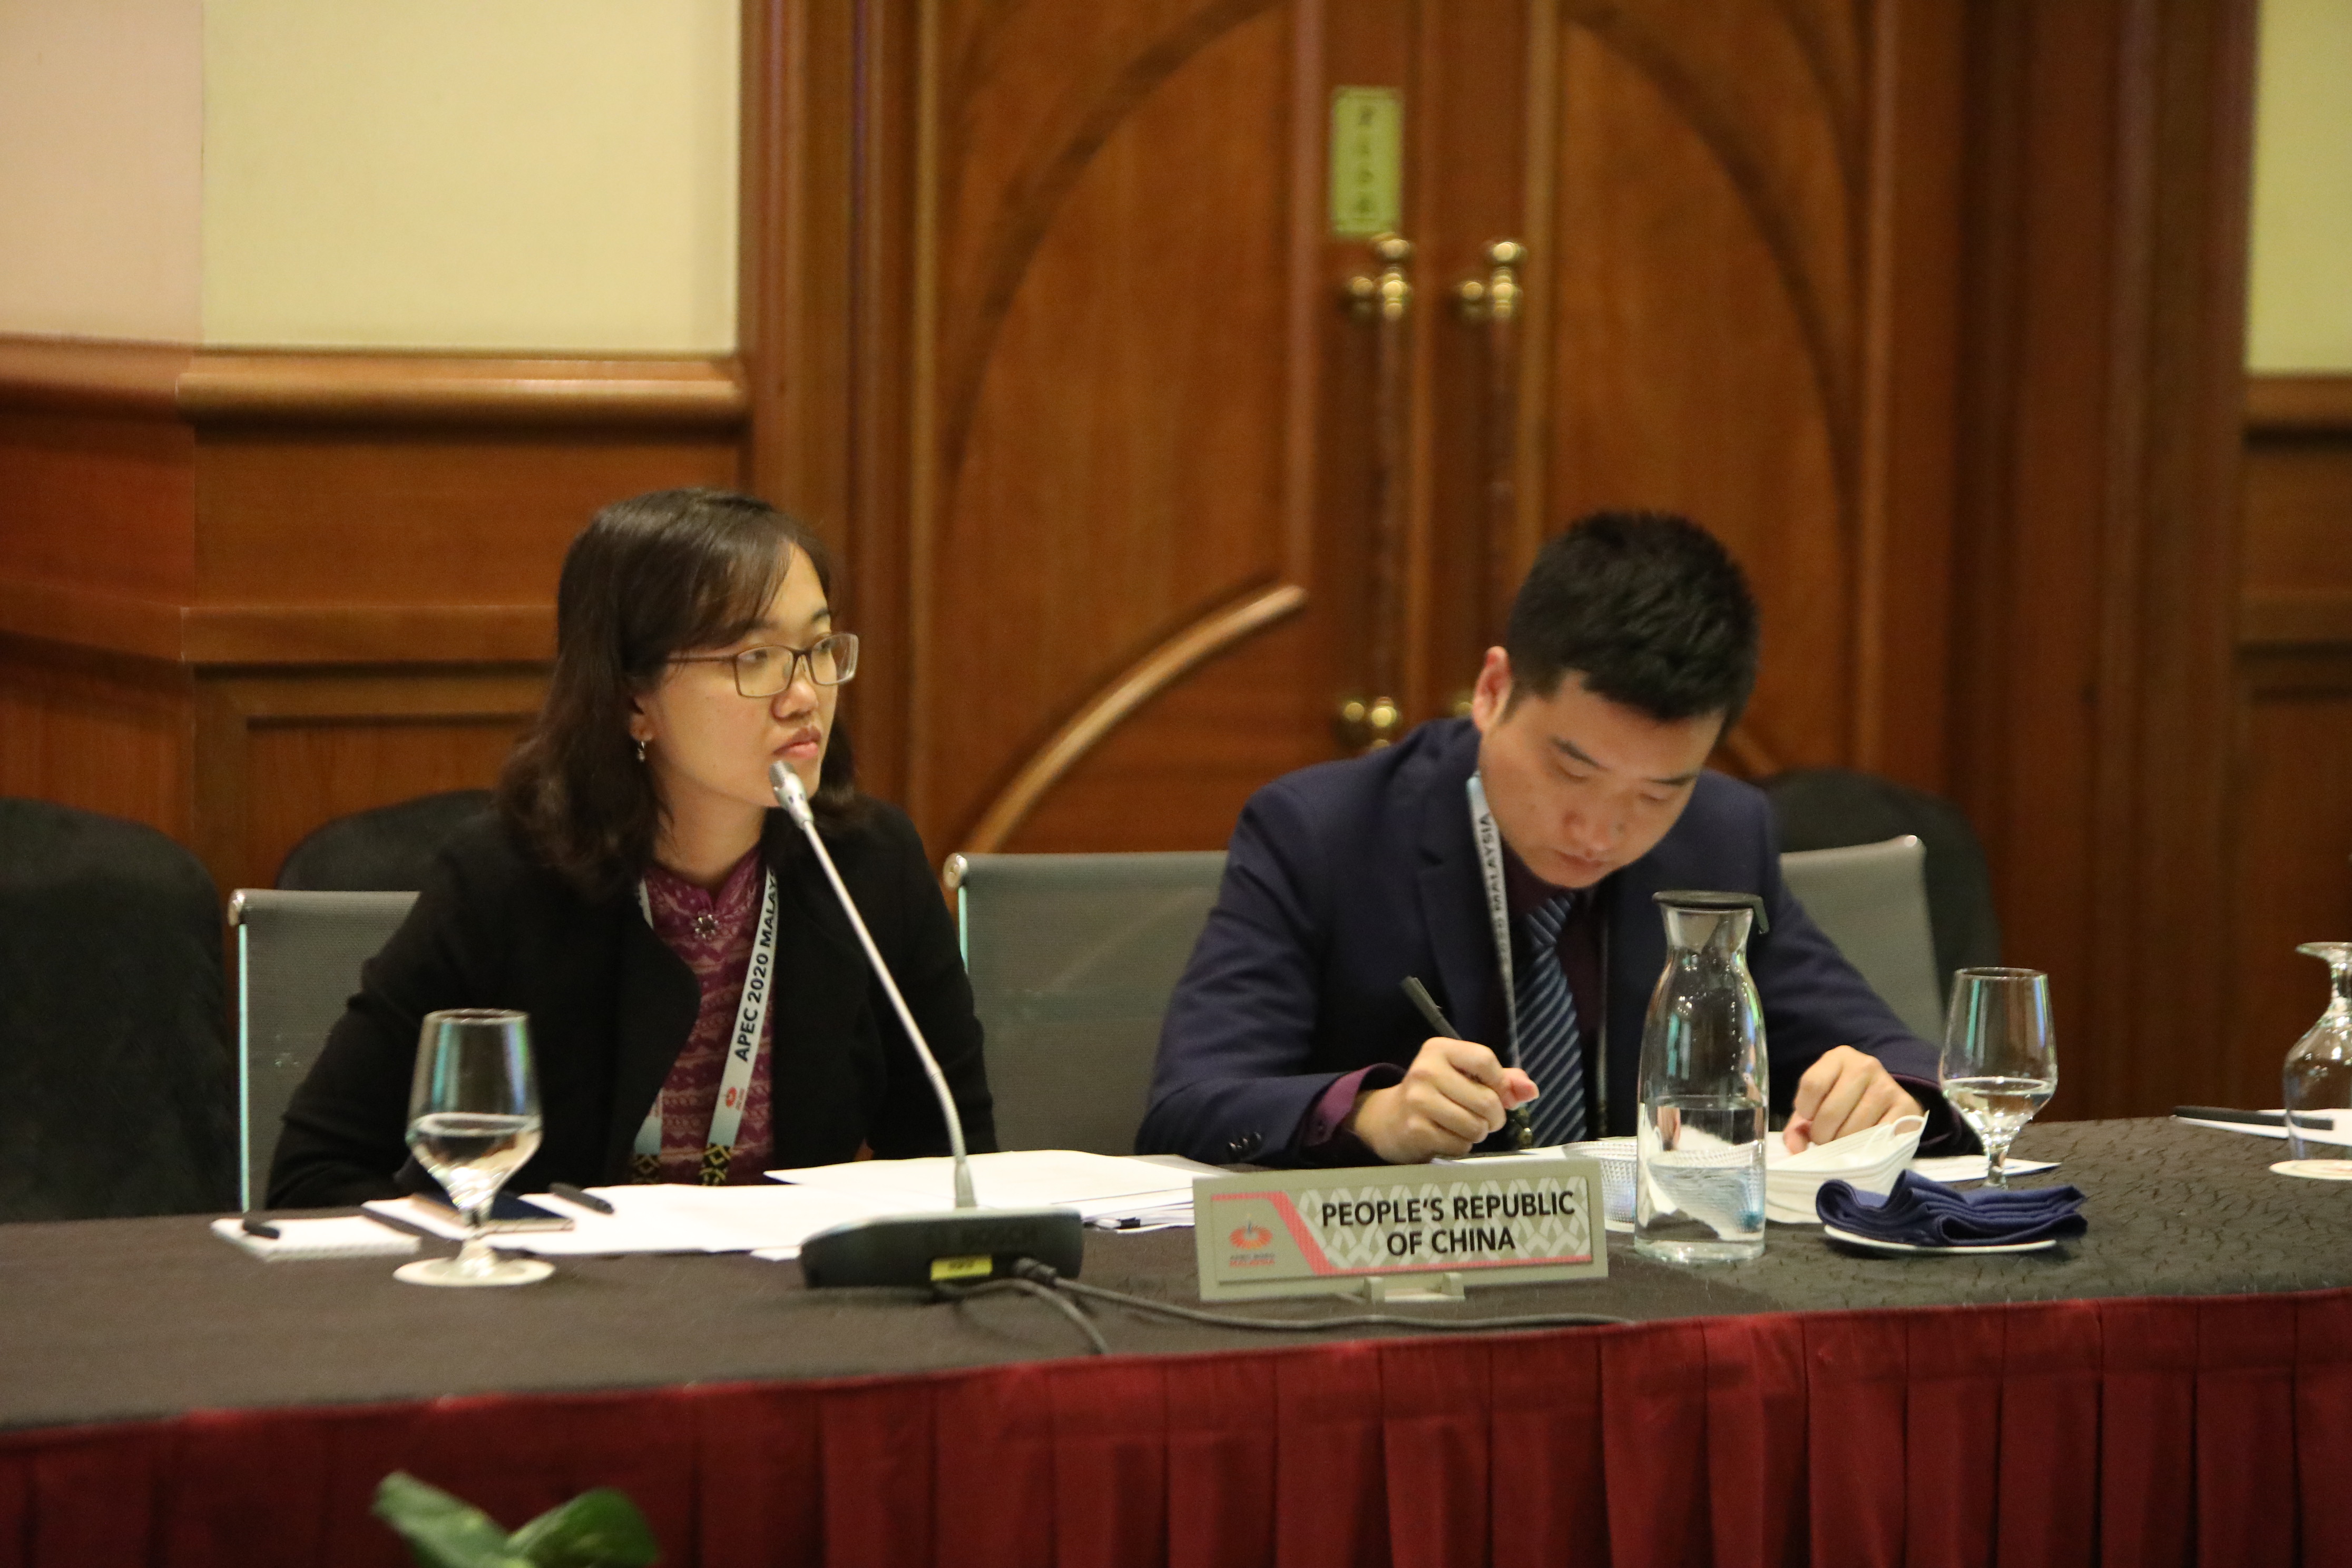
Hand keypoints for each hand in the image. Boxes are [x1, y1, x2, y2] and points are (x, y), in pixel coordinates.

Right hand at [1345, 1037, 1538, 1162]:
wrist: (1390, 1120)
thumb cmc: (1437, 1094)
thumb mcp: (1465, 1077)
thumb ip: (1502, 1080)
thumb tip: (1531, 1090)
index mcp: (1438, 1049)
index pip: (1486, 1060)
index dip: (1501, 1084)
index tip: (1499, 1095)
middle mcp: (1425, 1070)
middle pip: (1487, 1100)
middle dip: (1494, 1117)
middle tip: (1484, 1119)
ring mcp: (1418, 1100)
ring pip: (1476, 1126)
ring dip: (1478, 1133)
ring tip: (1463, 1127)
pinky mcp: (1415, 1129)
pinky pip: (1460, 1145)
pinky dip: (1461, 1146)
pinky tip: (1446, 1138)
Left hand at [1782, 1046, 1921, 1151]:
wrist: (1885, 1104)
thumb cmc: (1842, 1104)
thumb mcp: (1816, 1107)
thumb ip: (1797, 1127)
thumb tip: (1796, 1150)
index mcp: (1839, 1057)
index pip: (1812, 1084)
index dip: (1805, 1111)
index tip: (1809, 1119)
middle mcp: (1865, 1066)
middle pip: (1830, 1111)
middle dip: (1822, 1135)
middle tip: (1827, 1139)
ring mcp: (1887, 1086)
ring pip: (1853, 1129)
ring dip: (1843, 1145)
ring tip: (1844, 1142)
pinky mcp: (1906, 1108)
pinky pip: (1877, 1137)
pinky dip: (1866, 1148)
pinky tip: (1864, 1144)